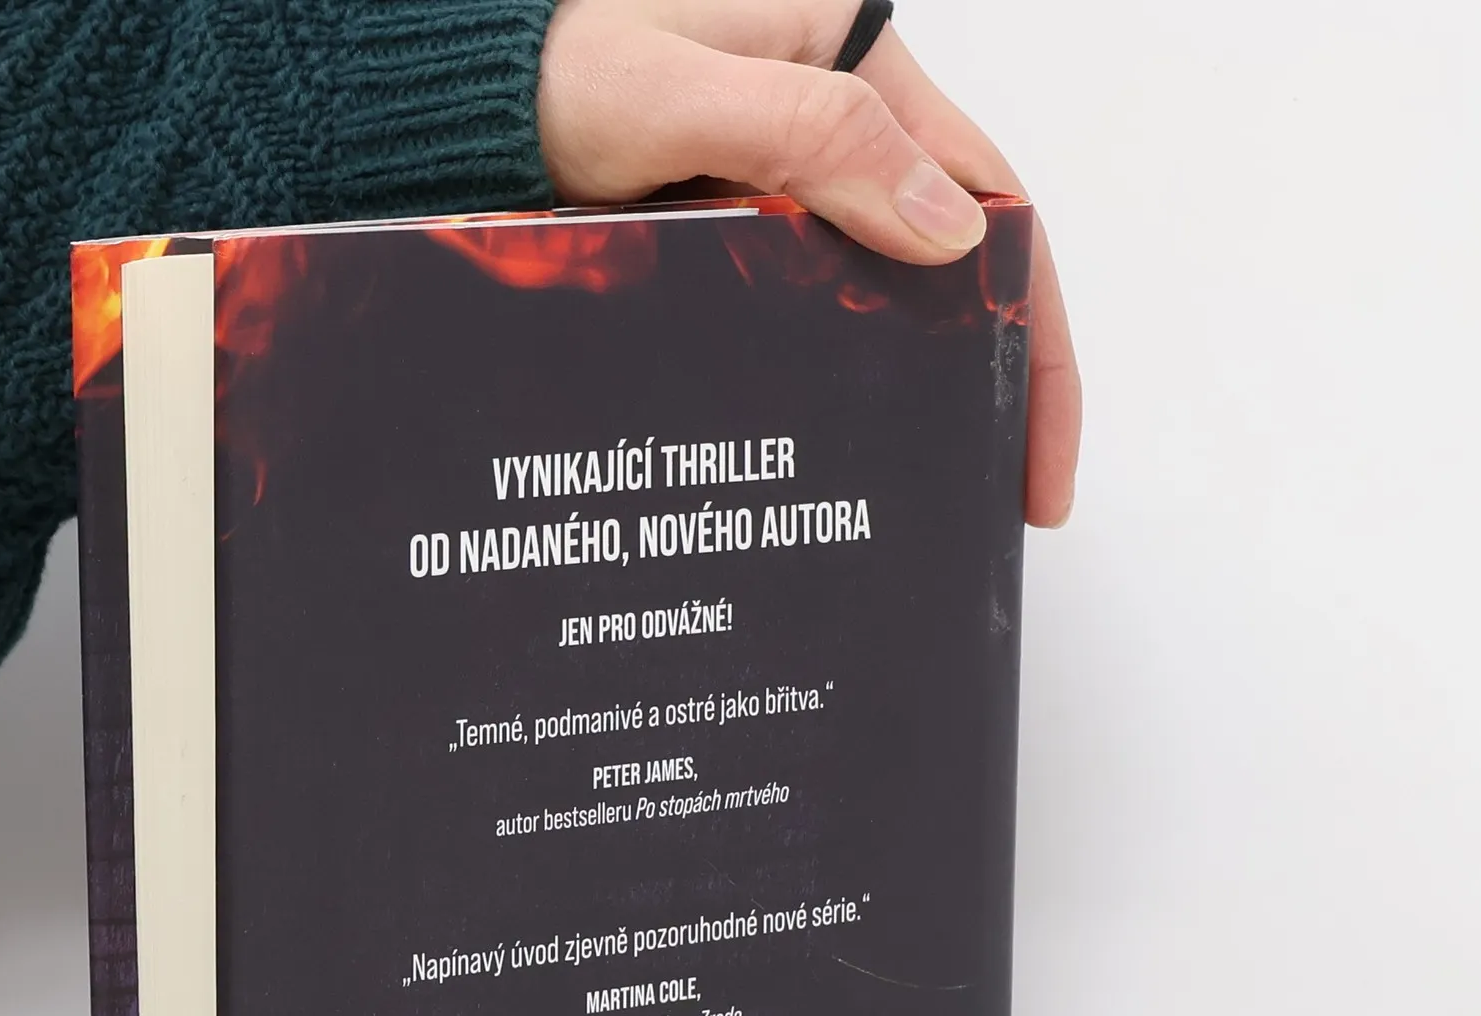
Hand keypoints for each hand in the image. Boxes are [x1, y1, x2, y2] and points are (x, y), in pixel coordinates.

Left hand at [538, 0, 1080, 526]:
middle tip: (1005, 495)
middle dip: (988, 374)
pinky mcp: (735, 230)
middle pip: (952, 256)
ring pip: (882, 292)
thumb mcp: (673, 94)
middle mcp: (836, 116)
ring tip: (927, 491)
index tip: (1038, 440)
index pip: (989, 196)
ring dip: (912, 385)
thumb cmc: (541, 69)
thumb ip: (811, 138)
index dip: (1028, 324)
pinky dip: (832, 374)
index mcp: (853, 56)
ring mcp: (785, 179)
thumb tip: (950, 231)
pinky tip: (834, 444)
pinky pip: (808, 305)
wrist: (442, 105)